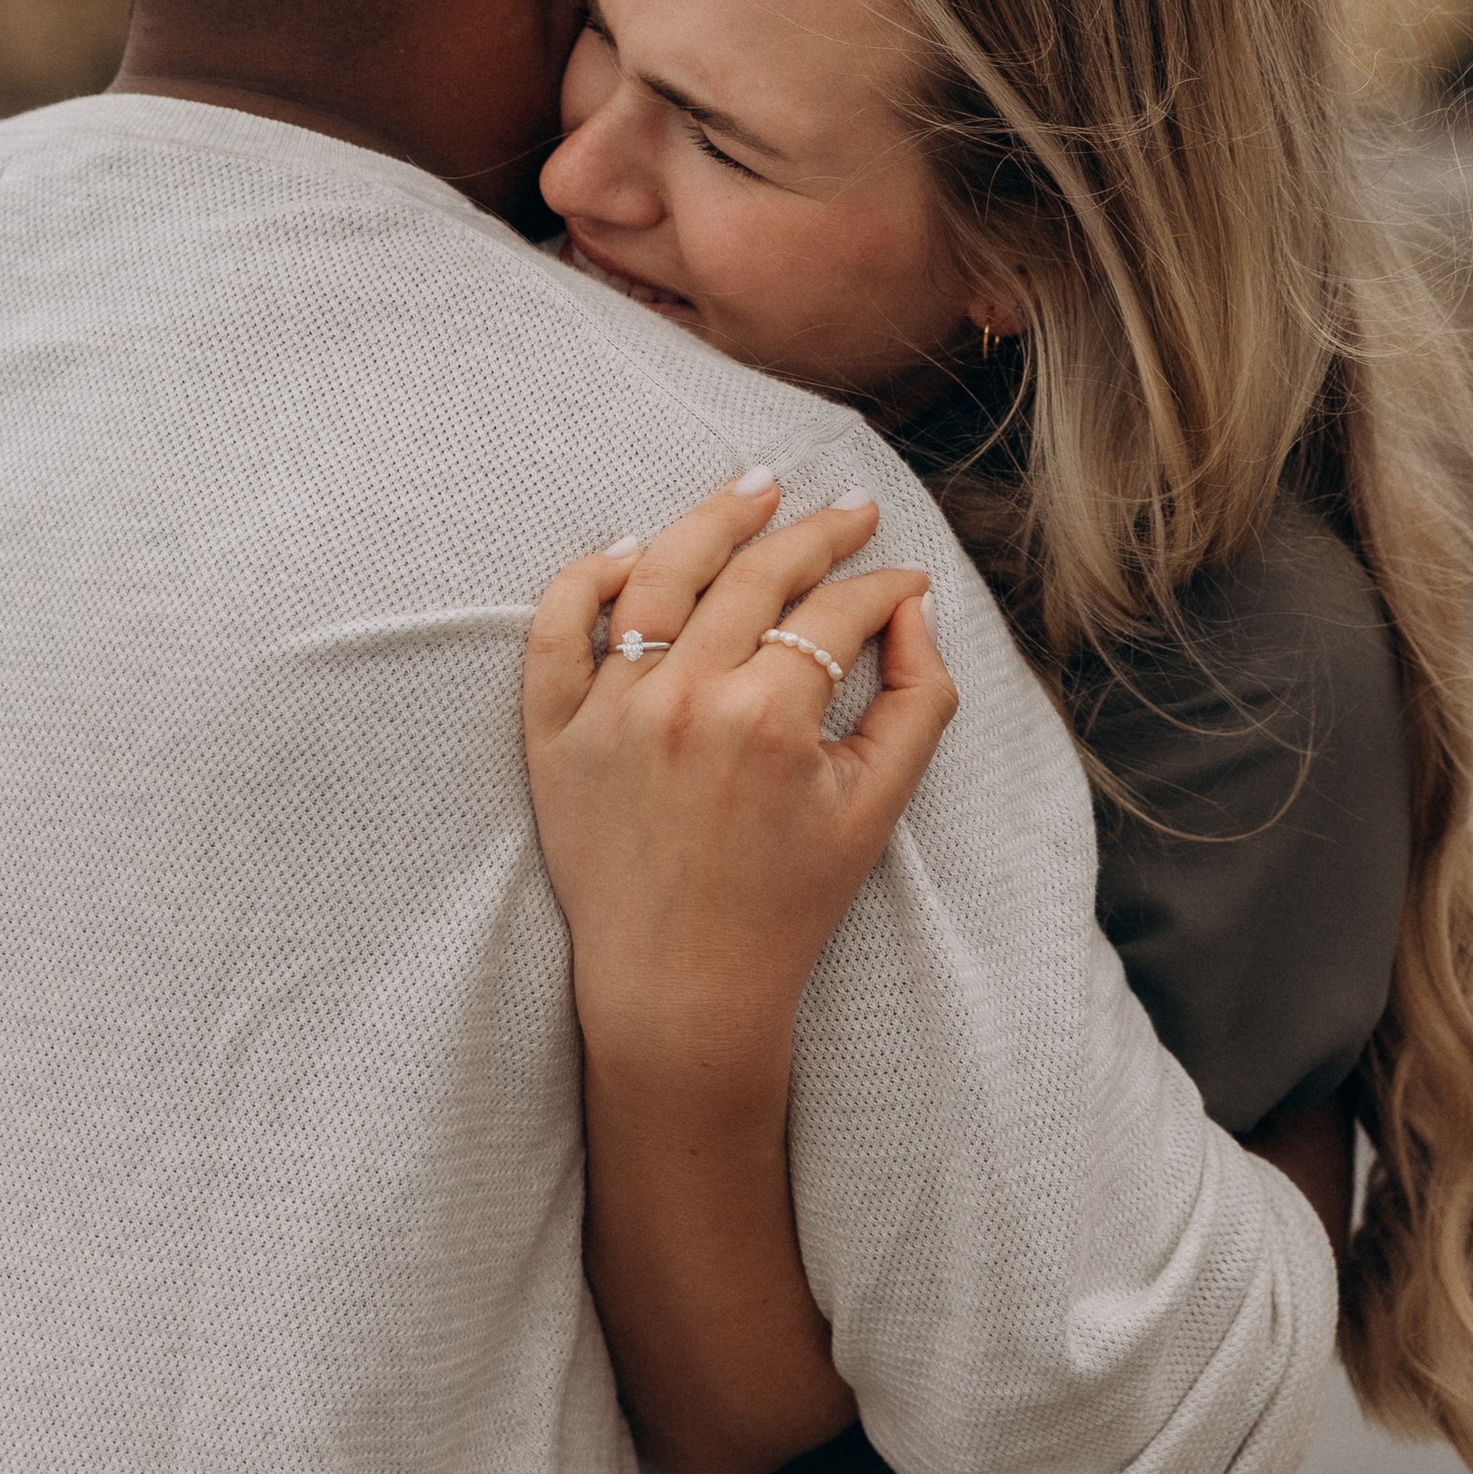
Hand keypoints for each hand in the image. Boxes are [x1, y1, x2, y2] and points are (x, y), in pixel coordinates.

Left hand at [523, 477, 957, 1105]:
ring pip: (661, 575)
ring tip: (755, 487)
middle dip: (815, 531)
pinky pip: (558, 628)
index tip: (903, 575)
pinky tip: (633, 548)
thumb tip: (914, 604)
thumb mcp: (877, 805)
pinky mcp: (553, 732)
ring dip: (713, 520)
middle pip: (755, 574)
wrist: (681, 985)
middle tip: (849, 507)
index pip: (834, 611)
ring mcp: (611, 711)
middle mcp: (685, 701)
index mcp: (770, 719)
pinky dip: (589, 578)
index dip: (881, 584)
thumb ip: (919, 699)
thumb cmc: (787, 899)